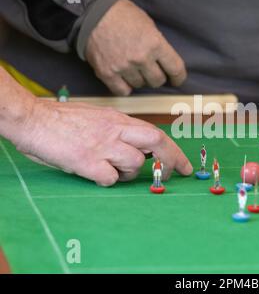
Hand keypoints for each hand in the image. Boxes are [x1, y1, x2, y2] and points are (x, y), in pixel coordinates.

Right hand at [13, 100, 191, 185]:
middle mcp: (114, 130)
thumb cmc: (62, 120)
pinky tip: (95, 174)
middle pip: (156, 143)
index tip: (185, 166)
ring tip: (112, 170)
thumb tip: (137, 147)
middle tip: (173, 174)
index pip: (156, 133)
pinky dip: (108, 180)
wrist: (32, 118)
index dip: (175, 151)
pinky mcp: (87, 161)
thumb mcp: (97, 117)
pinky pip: (110, 178)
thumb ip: (118, 130)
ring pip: (134, 164)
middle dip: (171, 160)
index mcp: (118, 119)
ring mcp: (102, 145)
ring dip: (129, 173)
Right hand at [85, 0, 186, 94]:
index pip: (175, 69)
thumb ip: (158, 45)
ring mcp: (123, 67)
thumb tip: (165, 63)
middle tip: (150, 70)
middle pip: (157, 81)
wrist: (93, 12)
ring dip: (139, 79)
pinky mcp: (107, 73)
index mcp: (155, 44)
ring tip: (133, 68)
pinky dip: (125, 87)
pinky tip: (124, 78)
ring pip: (140, 85)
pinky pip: (122, 91)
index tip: (176, 80)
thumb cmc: (123, 15)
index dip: (178, 77)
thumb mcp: (149, 25)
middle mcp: (141, 58)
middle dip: (156, 76)